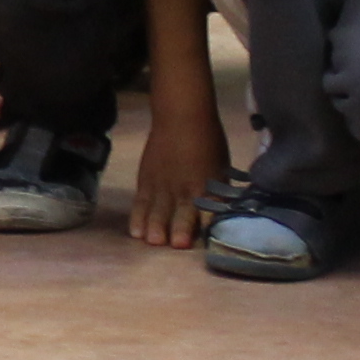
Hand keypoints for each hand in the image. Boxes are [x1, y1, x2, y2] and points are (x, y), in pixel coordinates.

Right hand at [131, 102, 227, 248]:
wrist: (182, 116)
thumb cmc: (208, 142)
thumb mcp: (221, 167)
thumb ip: (219, 193)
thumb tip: (223, 214)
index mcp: (209, 184)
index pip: (211, 208)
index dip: (209, 223)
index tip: (207, 237)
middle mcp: (186, 187)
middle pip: (183, 210)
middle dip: (181, 227)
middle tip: (177, 243)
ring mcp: (163, 184)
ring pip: (159, 209)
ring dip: (156, 226)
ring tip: (153, 241)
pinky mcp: (146, 181)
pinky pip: (141, 202)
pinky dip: (138, 217)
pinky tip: (136, 232)